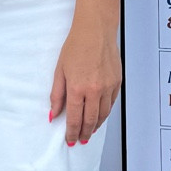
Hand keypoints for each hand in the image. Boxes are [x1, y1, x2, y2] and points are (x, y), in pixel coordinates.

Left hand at [50, 19, 121, 146]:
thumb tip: (54, 114)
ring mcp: (108, 87)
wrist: (96, 31)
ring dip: (96, 126)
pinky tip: (99, 115)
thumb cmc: (76, 47)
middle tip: (81, 140)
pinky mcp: (117, 83)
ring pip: (103, 115)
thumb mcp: (60, 71)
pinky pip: (111, 104)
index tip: (70, 139)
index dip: (72, 133)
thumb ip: (57, 95)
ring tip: (90, 131)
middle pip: (90, 121)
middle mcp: (95, 90)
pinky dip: (105, 113)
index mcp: (77, 88)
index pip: (75, 119)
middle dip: (85, 133)